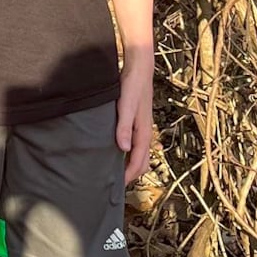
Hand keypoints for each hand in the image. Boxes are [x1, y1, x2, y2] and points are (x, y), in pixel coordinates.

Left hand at [116, 50, 153, 184]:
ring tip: (112, 170)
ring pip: (138, 153)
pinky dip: (127, 153)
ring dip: (129, 164)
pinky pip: (134, 144)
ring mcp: (141, 128)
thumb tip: (123, 149)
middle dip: (130, 175)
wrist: (139, 69)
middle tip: (113, 183)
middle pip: (141, 162)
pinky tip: (114, 150)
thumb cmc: (132, 86)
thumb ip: (123, 127)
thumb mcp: (125, 107)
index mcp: (143, 133)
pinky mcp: (136, 122)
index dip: (128, 177)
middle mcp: (144, 133)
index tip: (115, 187)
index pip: (138, 163)